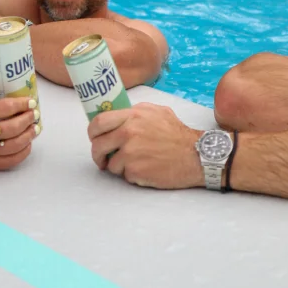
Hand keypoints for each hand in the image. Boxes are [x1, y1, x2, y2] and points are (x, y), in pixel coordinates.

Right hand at [0, 94, 38, 171]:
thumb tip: (12, 94)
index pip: (5, 108)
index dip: (22, 104)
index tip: (31, 101)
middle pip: (12, 127)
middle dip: (28, 119)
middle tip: (35, 114)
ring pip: (14, 145)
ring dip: (29, 135)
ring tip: (35, 127)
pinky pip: (9, 161)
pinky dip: (22, 152)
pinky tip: (27, 144)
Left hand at [88, 103, 203, 188]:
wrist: (195, 155)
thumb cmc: (177, 134)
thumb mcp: (157, 112)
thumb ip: (135, 112)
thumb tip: (116, 116)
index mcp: (132, 116)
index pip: (99, 122)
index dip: (93, 132)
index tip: (95, 138)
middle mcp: (128, 133)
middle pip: (98, 145)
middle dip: (98, 154)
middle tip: (103, 158)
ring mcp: (130, 153)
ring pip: (110, 163)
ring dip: (119, 166)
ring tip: (135, 163)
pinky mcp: (135, 171)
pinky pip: (124, 175)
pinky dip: (131, 175)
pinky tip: (145, 169)